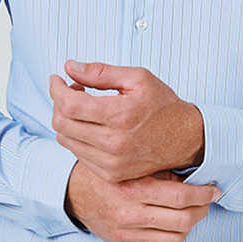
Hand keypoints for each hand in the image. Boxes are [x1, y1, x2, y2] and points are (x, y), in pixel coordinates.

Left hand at [49, 60, 203, 183]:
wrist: (186, 139)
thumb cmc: (162, 105)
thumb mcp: (137, 78)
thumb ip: (101, 72)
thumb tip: (69, 67)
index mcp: (120, 115)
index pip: (69, 104)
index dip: (56, 89)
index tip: (57, 79)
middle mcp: (113, 142)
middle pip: (62, 123)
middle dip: (58, 103)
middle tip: (71, 90)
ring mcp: (111, 162)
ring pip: (66, 140)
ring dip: (66, 120)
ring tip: (82, 107)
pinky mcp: (111, 174)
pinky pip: (78, 154)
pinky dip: (76, 137)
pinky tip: (90, 126)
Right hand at [65, 161, 218, 241]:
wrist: (76, 193)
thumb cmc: (109, 174)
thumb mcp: (133, 164)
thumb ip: (162, 171)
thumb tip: (196, 177)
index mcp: (134, 189)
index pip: (181, 197)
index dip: (204, 194)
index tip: (214, 189)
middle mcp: (130, 215)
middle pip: (183, 220)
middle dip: (202, 209)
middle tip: (206, 200)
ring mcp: (127, 234)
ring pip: (177, 239)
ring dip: (190, 226)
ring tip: (191, 212)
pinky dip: (175, 238)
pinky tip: (175, 225)